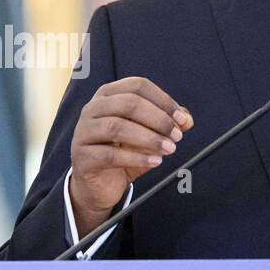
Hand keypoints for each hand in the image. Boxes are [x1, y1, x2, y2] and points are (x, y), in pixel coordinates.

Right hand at [68, 76, 192, 235]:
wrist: (99, 184)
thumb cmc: (123, 153)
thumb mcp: (148, 135)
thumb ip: (166, 124)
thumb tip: (187, 119)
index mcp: (107, 95)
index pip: (137, 86)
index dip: (163, 100)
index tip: (181, 118)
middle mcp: (92, 109)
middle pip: (128, 103)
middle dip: (158, 119)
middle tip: (177, 135)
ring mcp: (83, 132)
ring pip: (117, 127)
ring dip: (149, 138)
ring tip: (169, 149)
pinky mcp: (82, 156)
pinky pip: (110, 154)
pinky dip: (136, 157)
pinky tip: (154, 161)